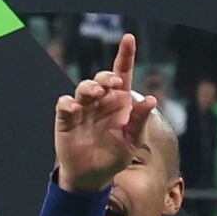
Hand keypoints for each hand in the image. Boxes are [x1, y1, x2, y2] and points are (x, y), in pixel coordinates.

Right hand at [52, 59, 154, 193]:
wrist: (92, 177)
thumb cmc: (115, 156)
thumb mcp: (133, 141)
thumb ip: (140, 120)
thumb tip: (151, 99)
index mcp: (119, 102)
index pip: (122, 73)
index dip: (125, 55)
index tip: (129, 38)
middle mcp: (101, 101)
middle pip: (102, 78)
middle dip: (107, 76)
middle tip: (114, 83)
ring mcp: (83, 109)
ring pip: (83, 87)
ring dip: (90, 86)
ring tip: (97, 93)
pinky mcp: (66, 119)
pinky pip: (65, 104)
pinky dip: (69, 103)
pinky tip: (75, 108)